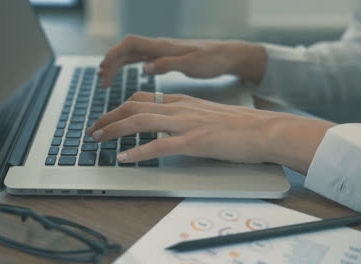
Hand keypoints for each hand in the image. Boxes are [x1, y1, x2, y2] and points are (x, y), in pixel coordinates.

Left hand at [86, 92, 335, 173]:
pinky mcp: (194, 142)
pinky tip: (124, 158)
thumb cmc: (240, 126)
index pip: (142, 98)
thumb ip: (186, 117)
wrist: (266, 130)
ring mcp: (186, 124)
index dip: (121, 108)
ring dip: (114, 130)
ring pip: (140, 122)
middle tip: (94, 129)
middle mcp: (180, 108)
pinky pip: (158, 146)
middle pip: (133, 106)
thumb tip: (168, 127)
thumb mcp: (207, 114)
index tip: (109, 117)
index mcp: (183, 101)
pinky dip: (137, 153)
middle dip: (109, 117)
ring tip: (99, 139)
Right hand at [98, 35, 266, 86]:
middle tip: (102, 82)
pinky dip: (128, 66)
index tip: (103, 70)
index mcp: (162, 47)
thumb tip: (144, 68)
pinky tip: (125, 74)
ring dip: (117, 65)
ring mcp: (161, 52)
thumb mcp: (192, 64)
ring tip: (105, 80)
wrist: (227, 55)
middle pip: (126, 50)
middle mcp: (158, 47)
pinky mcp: (165, 57)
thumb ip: (167, 64)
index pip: (130, 44)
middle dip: (111, 64)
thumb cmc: (212, 60)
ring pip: (131, 55)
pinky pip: (140, 59)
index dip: (114, 55)